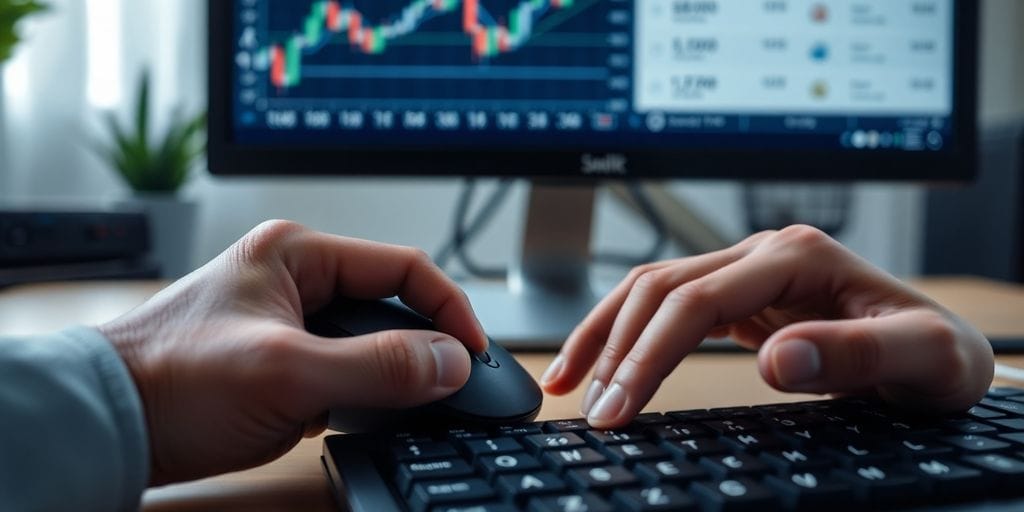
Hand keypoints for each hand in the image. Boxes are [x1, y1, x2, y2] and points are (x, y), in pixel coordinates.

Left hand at [98, 221, 486, 484]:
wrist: (109, 422)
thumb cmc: (174, 379)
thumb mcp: (290, 372)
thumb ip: (378, 366)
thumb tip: (449, 363)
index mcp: (297, 252)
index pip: (403, 268)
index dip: (448, 309)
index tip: (473, 352)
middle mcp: (295, 278)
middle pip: (390, 305)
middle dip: (419, 346)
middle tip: (444, 386)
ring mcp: (288, 320)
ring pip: (368, 341)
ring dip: (386, 373)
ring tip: (394, 404)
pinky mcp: (280, 358)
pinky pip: (342, 369)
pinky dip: (358, 394)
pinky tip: (348, 415)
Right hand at [541, 225, 993, 428]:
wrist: (946, 354)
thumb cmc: (939, 355)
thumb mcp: (924, 358)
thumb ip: (855, 353)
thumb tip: (775, 357)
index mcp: (798, 255)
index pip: (699, 297)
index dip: (651, 351)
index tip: (620, 404)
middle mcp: (765, 253)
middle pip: (662, 287)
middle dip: (618, 350)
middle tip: (595, 412)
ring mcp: (750, 272)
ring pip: (653, 289)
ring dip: (606, 334)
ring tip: (568, 382)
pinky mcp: (742, 298)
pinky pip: (670, 309)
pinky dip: (629, 336)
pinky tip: (607, 365)